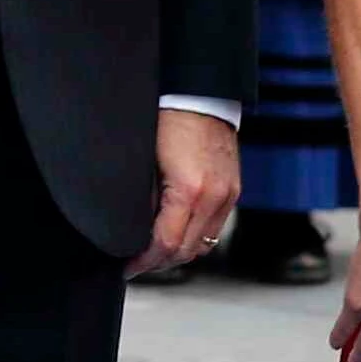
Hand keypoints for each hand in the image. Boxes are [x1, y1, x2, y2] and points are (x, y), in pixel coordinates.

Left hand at [131, 108, 239, 278]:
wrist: (201, 93)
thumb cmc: (167, 119)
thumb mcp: (146, 160)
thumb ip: (143, 199)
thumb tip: (132, 229)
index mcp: (190, 189)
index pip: (167, 243)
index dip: (144, 261)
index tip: (127, 268)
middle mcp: (215, 197)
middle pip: (187, 251)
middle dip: (159, 262)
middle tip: (136, 265)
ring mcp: (228, 195)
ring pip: (203, 245)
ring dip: (178, 253)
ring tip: (153, 253)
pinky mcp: (233, 190)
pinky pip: (214, 228)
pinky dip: (195, 238)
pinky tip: (177, 233)